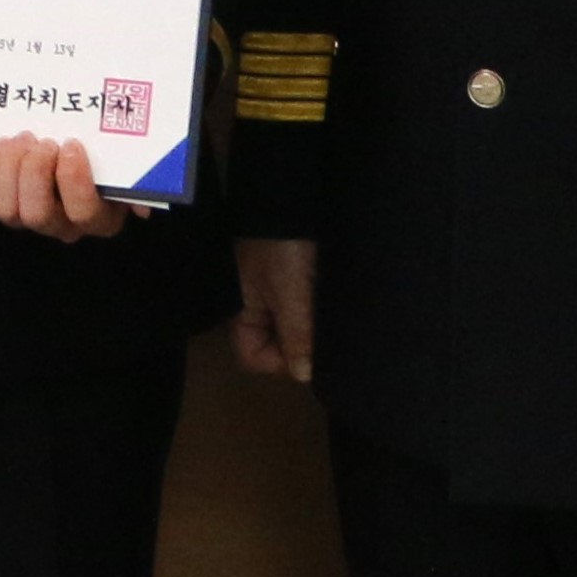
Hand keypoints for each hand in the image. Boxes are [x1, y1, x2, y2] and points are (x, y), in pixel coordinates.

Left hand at [0, 131, 127, 242]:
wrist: (79, 152)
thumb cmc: (108, 159)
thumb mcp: (131, 168)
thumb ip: (139, 180)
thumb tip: (141, 206)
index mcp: (99, 218)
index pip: (83, 213)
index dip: (73, 180)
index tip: (72, 144)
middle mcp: (61, 225)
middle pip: (37, 215)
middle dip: (35, 174)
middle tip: (42, 141)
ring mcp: (28, 217)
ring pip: (6, 210)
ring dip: (9, 169)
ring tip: (22, 140)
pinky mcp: (1, 201)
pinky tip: (2, 145)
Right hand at [233, 236, 319, 381]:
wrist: (291, 201)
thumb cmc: (283, 249)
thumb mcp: (290, 293)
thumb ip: (296, 335)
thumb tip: (304, 376)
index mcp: (243, 312)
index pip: (254, 357)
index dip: (280, 362)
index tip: (308, 352)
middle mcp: (257, 308)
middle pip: (275, 345)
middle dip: (301, 345)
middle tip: (326, 337)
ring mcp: (275, 295)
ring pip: (294, 329)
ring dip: (312, 329)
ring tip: (332, 321)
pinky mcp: (295, 283)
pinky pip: (304, 311)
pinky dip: (318, 313)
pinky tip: (332, 308)